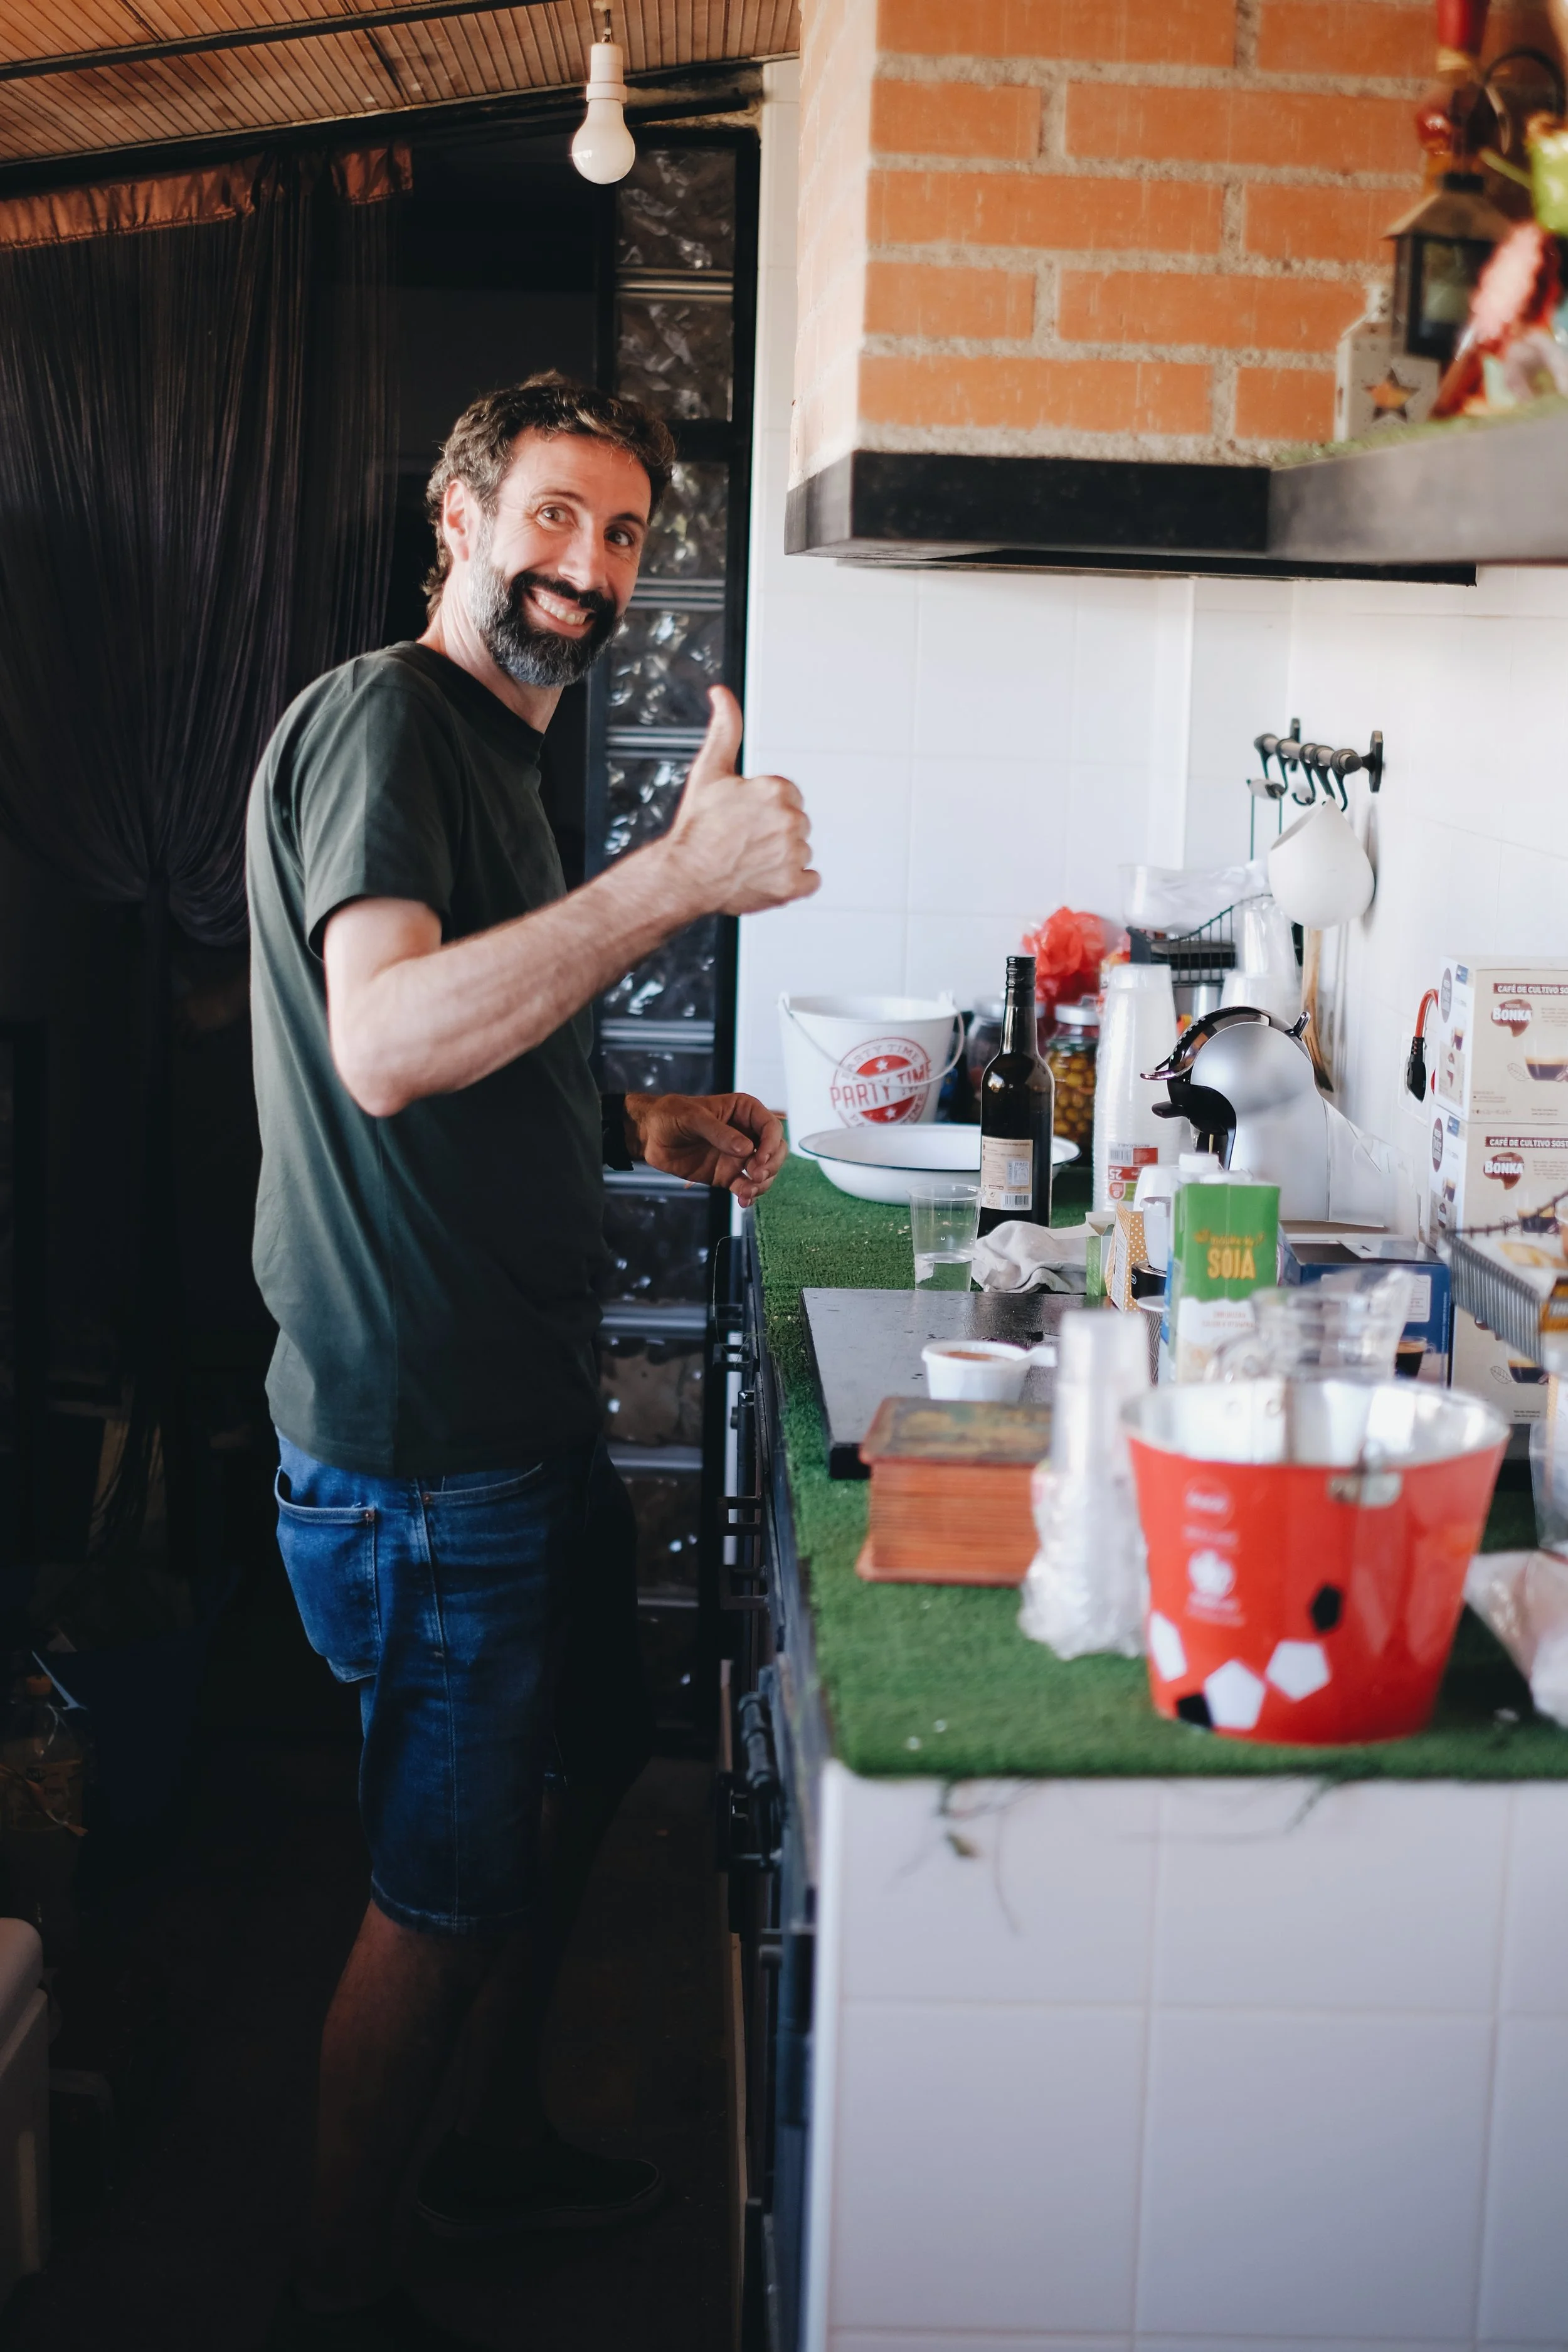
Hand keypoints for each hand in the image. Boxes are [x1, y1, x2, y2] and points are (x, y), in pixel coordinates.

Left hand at [624, 1091, 786, 1206]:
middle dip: (771, 1165)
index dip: (772, 1143)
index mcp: (743, 1112)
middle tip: (755, 1174)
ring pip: (765, 1171)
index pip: (771, 1126)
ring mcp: (738, 1156)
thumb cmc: (671, 1115)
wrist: (650, 1135)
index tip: (761, 1157)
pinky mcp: (728, 1175)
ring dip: (762, 1184)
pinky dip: (749, 1195)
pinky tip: (744, 1200)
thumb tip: (746, 1149)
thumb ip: (719, 1132)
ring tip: (746, 1191)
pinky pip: (746, 1186)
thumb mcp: (693, 1118)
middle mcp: (746, 1134)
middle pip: (775, 1151)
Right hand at [662, 687, 818, 916]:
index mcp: (775, 790)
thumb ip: (725, 729)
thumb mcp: (709, 770)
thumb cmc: (695, 827)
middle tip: (743, 839)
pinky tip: (766, 876)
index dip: (764, 807)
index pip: (788, 796)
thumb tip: (722, 694)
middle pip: (796, 823)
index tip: (743, 818)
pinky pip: (810, 880)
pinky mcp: (793, 884)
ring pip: (801, 850)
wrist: (683, 876)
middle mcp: (789, 820)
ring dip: (782, 856)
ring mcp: (793, 854)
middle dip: (775, 830)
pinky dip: (793, 881)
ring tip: (749, 859)